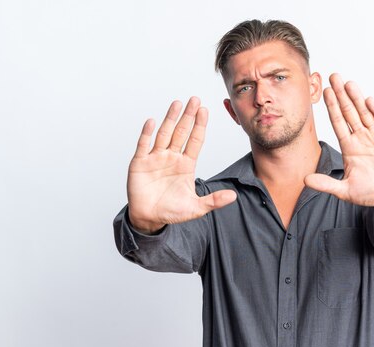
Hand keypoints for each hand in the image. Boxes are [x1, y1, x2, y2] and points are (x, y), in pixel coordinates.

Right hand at [127, 97, 236, 233]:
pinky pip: (143, 145)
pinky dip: (147, 134)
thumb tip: (233, 196)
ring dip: (170, 119)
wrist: (149, 218)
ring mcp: (155, 158)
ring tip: (177, 103)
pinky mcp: (140, 163)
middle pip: (181, 133)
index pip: (195, 141)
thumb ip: (213, 201)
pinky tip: (152, 121)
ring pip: (164, 134)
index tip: (205, 111)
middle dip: (188, 116)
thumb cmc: (171, 211)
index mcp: (186, 165)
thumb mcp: (196, 208)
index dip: (200, 126)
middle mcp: (171, 158)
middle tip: (195, 99)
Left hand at [305, 74, 373, 206]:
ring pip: (365, 113)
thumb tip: (305, 180)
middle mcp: (362, 138)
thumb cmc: (372, 192)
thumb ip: (327, 184)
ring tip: (348, 83)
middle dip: (341, 95)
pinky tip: (368, 100)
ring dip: (357, 99)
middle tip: (333, 76)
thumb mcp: (346, 190)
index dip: (332, 107)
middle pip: (350, 112)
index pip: (338, 123)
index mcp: (350, 147)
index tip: (324, 91)